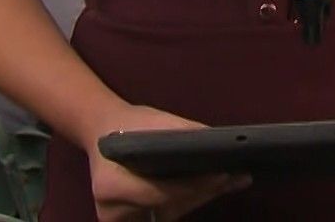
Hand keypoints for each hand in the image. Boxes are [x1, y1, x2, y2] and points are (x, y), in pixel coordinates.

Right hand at [86, 105, 249, 221]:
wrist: (102, 131)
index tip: (222, 175)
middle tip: (233, 178)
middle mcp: (111, 209)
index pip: (161, 193)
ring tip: (227, 182)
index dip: (194, 186)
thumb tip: (222, 146)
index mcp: (111, 186)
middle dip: (202, 192)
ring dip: (197, 198)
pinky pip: (163, 214)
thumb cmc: (131, 125)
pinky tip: (208, 188)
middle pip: (168, 208)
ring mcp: (117, 219)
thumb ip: (187, 135)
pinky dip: (185, 201)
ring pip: (169, 214)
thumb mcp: (157, 122)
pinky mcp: (126, 221)